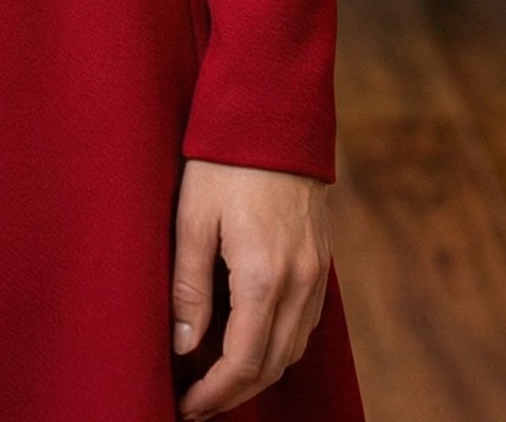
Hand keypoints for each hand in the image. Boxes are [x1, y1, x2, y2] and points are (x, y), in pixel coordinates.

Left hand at [171, 157, 330, 415]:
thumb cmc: (224, 161)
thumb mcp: (192, 217)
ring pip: (292, 349)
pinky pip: (305, 324)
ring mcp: (316, 273)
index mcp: (263, 276)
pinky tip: (253, 343)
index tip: (186, 406)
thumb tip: (184, 346)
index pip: (242, 362)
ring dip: (258, 374)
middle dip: (234, 394)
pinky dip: (279, 346)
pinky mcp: (322, 260)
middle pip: (271, 366)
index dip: (214, 394)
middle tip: (198, 405)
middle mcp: (298, 283)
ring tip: (220, 382)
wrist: (275, 113)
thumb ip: (189, 287)